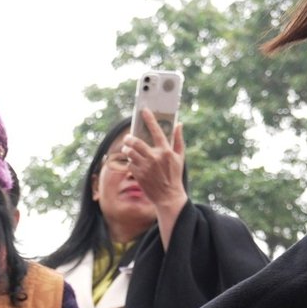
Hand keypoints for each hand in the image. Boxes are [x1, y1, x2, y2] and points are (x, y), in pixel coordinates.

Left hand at [124, 109, 187, 226]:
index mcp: (165, 151)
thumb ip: (178, 140)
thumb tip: (179, 124)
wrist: (168, 196)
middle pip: (136, 142)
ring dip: (127, 149)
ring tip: (127, 148)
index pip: (156, 130)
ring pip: (130, 153)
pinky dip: (129, 161)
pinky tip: (132, 161)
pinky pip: (130, 163)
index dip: (149, 119)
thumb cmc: (174, 175)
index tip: (143, 110)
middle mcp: (154, 157)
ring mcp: (145, 167)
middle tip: (127, 137)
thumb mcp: (180, 157)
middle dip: (129, 138)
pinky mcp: (138, 175)